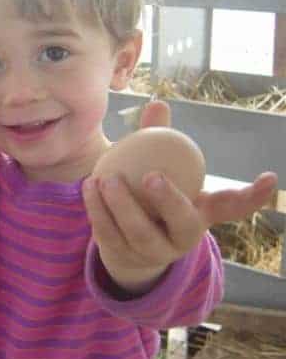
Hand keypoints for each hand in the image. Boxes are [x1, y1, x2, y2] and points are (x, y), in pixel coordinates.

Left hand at [83, 100, 277, 294]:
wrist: (128, 248)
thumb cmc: (150, 200)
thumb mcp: (161, 172)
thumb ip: (159, 141)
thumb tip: (158, 102)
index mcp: (200, 214)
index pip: (231, 207)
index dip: (251, 196)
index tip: (268, 178)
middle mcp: (182, 237)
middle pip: (183, 223)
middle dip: (169, 202)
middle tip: (152, 177)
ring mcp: (153, 252)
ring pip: (140, 232)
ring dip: (121, 206)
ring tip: (107, 179)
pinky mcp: (123, 256)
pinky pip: (109, 234)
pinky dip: (97, 210)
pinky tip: (90, 186)